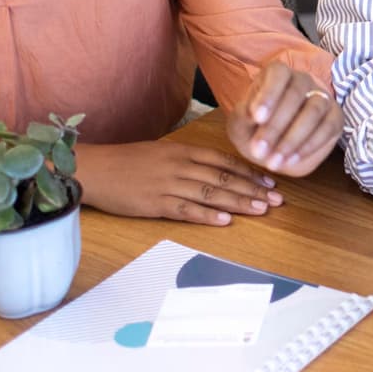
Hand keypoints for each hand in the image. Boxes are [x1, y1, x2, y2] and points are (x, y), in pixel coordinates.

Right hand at [74, 140, 283, 225]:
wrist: (95, 170)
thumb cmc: (127, 162)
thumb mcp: (162, 152)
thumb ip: (188, 159)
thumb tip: (216, 169)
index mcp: (183, 151)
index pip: (225, 161)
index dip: (250, 172)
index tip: (270, 181)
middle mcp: (180, 165)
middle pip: (224, 178)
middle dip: (253, 190)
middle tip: (277, 200)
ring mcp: (168, 184)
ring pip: (211, 193)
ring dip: (239, 202)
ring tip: (261, 210)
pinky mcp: (154, 203)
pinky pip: (186, 210)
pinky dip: (207, 215)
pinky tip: (226, 220)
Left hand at [226, 63, 341, 177]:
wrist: (273, 147)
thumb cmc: (254, 129)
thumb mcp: (240, 124)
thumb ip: (243, 116)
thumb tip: (255, 116)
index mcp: (277, 75)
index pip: (278, 73)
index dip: (269, 94)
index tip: (257, 118)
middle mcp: (302, 81)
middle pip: (296, 93)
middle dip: (276, 125)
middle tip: (259, 151)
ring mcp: (322, 97)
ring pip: (314, 110)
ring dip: (293, 139)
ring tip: (274, 162)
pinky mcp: (335, 118)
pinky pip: (328, 128)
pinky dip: (309, 146)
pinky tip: (291, 160)